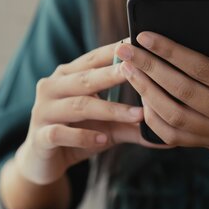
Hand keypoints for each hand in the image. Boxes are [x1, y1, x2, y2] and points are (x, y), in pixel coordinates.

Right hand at [16, 41, 162, 186]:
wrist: (43, 162)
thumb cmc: (78, 135)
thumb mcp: (107, 127)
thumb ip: (132, 122)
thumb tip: (168, 128)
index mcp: (67, 75)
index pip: (93, 59)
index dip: (115, 52)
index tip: (141, 46)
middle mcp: (52, 87)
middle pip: (86, 78)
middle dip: (114, 74)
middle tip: (141, 70)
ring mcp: (43, 110)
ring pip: (78, 106)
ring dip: (109, 110)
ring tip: (136, 114)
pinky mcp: (40, 136)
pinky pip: (61, 133)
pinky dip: (83, 136)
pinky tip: (103, 140)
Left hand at [115, 32, 208, 199]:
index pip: (204, 69)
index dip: (171, 51)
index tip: (147, 36)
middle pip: (181, 89)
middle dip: (148, 67)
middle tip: (125, 49)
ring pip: (172, 114)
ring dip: (145, 91)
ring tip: (127, 69)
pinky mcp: (208, 146)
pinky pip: (173, 135)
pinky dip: (153, 117)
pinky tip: (140, 97)